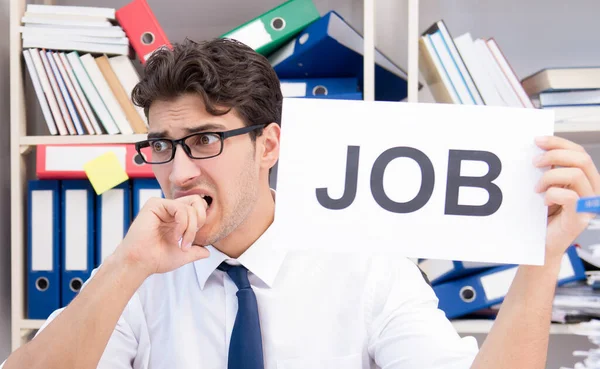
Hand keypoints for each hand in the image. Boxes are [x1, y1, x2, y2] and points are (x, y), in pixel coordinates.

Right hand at [114, 195, 209, 277]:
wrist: (139, 264)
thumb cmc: (156, 259)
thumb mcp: (183, 255)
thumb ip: (196, 251)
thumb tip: (208, 252)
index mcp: (176, 218)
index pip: (198, 208)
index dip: (202, 223)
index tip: (193, 242)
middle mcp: (170, 210)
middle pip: (198, 202)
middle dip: (200, 222)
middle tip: (189, 240)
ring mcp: (163, 206)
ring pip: (191, 207)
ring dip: (191, 229)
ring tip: (182, 243)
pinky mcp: (155, 204)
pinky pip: (180, 208)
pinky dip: (183, 224)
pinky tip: (175, 236)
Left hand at [534, 136, 599, 259]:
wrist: (539, 243)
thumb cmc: (542, 215)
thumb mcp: (546, 186)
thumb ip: (549, 170)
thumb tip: (537, 148)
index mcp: (585, 178)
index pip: (578, 151)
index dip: (558, 142)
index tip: (537, 141)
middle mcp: (592, 189)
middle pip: (581, 158)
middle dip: (554, 155)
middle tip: (534, 163)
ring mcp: (588, 204)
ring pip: (576, 174)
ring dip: (550, 177)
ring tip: (537, 188)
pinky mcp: (580, 218)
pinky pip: (570, 196)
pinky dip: (552, 195)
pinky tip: (544, 202)